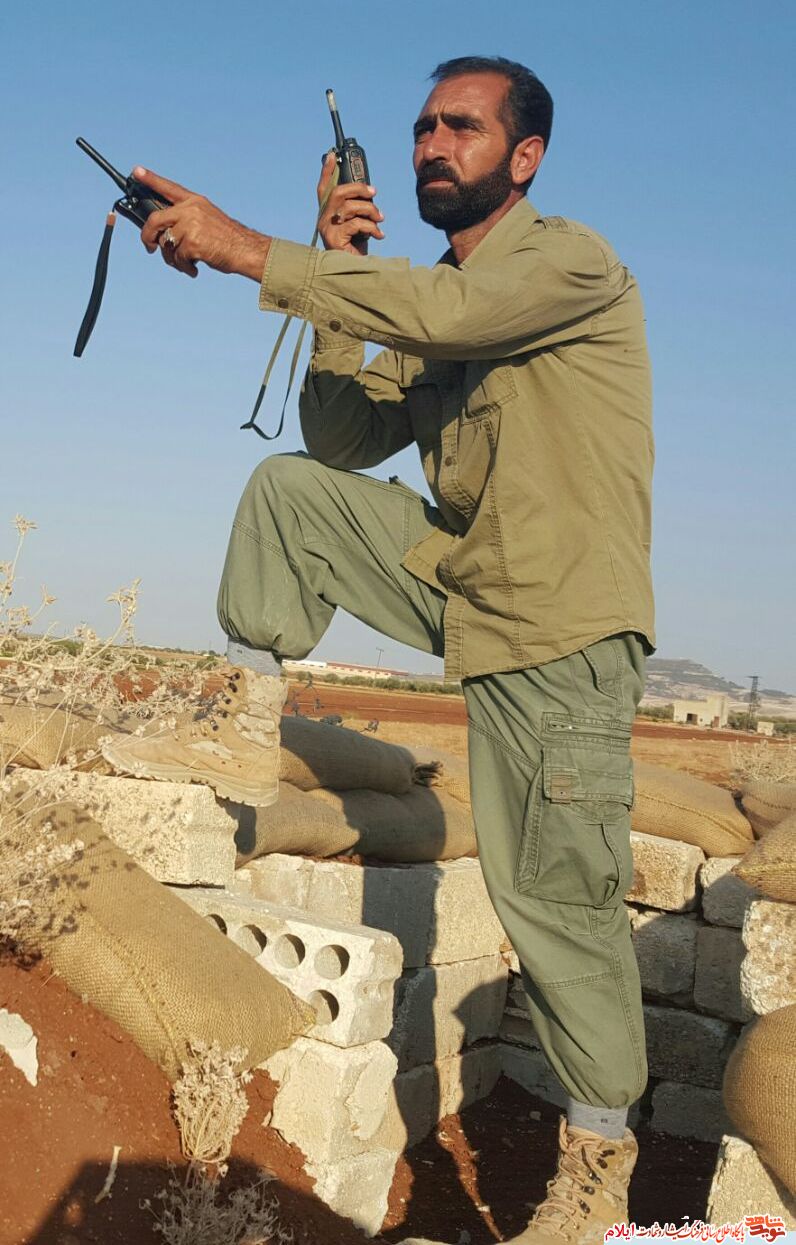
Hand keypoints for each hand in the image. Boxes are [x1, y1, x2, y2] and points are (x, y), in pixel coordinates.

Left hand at [135, 168, 270, 280]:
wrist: (245, 250)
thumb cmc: (228, 240)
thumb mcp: (208, 220)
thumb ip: (187, 220)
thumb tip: (163, 235)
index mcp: (195, 202)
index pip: (168, 187)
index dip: (151, 179)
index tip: (136, 171)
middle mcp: (191, 210)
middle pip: (155, 219)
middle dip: (147, 235)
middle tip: (149, 247)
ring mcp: (191, 225)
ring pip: (166, 243)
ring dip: (172, 258)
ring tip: (186, 263)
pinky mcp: (192, 242)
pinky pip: (177, 258)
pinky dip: (184, 267)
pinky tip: (194, 269)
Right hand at [317, 152, 383, 255]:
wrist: (356, 274)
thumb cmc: (356, 250)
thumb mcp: (358, 225)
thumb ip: (358, 209)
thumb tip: (370, 193)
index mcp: (328, 213)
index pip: (323, 188)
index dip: (326, 171)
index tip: (331, 155)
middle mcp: (323, 219)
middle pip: (337, 192)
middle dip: (358, 188)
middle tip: (373, 192)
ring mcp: (327, 229)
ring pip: (348, 207)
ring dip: (369, 210)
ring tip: (380, 219)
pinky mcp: (334, 240)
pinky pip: (355, 224)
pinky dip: (371, 227)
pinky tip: (378, 235)